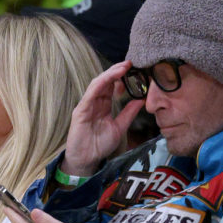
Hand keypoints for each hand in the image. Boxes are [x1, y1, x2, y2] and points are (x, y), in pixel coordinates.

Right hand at [63, 61, 143, 176]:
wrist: (87, 160)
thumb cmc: (100, 145)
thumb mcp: (120, 127)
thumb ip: (129, 113)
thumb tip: (142, 100)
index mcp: (103, 105)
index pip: (112, 86)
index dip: (122, 77)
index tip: (136, 71)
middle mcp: (94, 102)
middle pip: (105, 81)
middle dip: (117, 70)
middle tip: (131, 63)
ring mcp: (87, 105)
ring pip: (98, 83)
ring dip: (110, 74)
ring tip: (123, 67)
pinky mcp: (80, 110)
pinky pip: (90, 94)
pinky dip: (100, 84)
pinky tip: (110, 79)